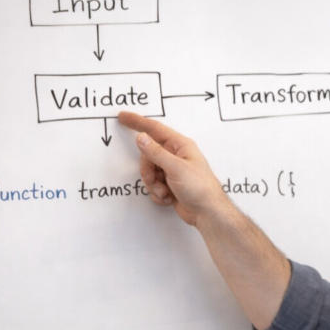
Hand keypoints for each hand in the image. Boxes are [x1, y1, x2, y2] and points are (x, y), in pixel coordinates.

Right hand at [117, 111, 228, 226]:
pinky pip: (153, 185)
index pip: (155, 129)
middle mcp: (175, 156)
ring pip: (149, 172)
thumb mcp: (176, 168)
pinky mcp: (170, 185)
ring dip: (153, 185)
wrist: (207, 213)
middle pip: (148, 155)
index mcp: (180, 146)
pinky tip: (169, 198)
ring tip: (165, 192)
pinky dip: (158, 194)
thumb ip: (156, 152)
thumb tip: (141, 137)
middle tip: (155, 180)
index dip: (138, 123)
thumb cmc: (199, 187)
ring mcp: (172, 171)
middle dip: (148, 170)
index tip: (122, 117)